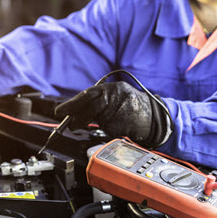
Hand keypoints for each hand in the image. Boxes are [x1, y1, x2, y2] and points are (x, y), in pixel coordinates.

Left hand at [55, 81, 170, 147]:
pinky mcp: (125, 122)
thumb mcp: (116, 97)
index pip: (87, 94)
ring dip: (99, 123)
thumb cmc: (132, 107)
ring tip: (110, 121)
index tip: (60, 111)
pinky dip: (111, 130)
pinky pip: (109, 129)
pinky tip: (121, 125)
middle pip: (91, 107)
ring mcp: (122, 108)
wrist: (156, 116)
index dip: (72, 103)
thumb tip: (73, 111)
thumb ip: (98, 101)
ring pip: (100, 120)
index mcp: (112, 87)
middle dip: (78, 117)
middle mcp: (116, 95)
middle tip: (70, 125)